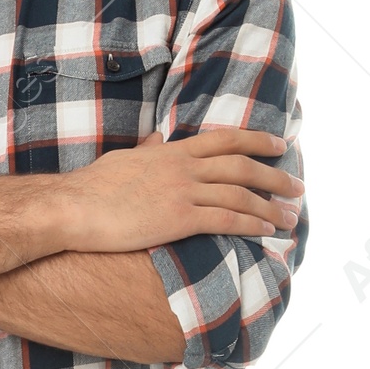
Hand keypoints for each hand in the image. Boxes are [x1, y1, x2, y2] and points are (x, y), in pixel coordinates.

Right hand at [59, 125, 303, 253]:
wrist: (72, 208)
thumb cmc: (91, 189)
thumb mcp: (123, 159)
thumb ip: (147, 149)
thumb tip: (156, 138)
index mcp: (171, 152)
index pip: (225, 141)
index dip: (257, 141)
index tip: (279, 146)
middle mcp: (183, 168)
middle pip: (241, 167)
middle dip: (275, 176)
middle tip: (297, 186)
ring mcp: (183, 192)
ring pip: (240, 195)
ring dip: (270, 206)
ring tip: (291, 216)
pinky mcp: (179, 219)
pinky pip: (226, 220)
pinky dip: (252, 224)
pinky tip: (268, 231)